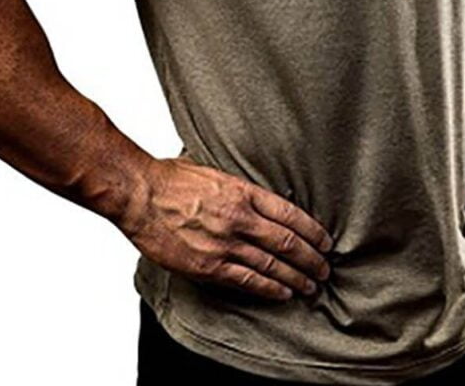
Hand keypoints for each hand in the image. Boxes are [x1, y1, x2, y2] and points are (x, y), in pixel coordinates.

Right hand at [119, 153, 334, 301]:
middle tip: (325, 268)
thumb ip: (237, 188)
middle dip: (312, 258)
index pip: (290, 214)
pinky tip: (283, 293)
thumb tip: (253, 196)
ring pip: (272, 266)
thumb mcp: (213, 171)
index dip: (313, 231)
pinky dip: (269, 289)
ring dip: (297, 277)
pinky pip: (247, 281)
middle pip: (288, 243)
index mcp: (243, 192)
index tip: (325, 241)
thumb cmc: (170, 178)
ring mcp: (225, 244)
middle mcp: (240, 219)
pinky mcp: (208, 266)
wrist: (139, 194)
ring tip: (311, 285)